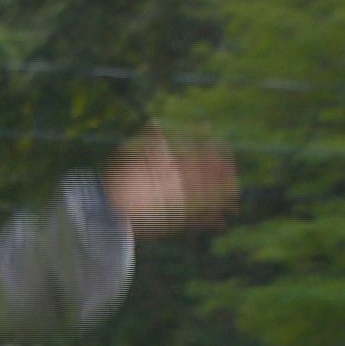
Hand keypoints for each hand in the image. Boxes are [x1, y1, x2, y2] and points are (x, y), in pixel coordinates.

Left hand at [103, 127, 237, 236]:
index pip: (196, 160)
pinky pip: (193, 222)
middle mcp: (176, 185)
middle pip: (204, 180)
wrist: (108, 208)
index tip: (225, 150)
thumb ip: (149, 143)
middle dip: (220, 178)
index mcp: (171, 169)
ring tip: (235, 205)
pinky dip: (207, 223)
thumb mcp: (134, 157)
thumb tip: (154, 122)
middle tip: (234, 175)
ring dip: (219, 202)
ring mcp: (176, 203)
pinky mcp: (173, 220)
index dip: (211, 156)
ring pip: (203, 201)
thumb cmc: (120, 180)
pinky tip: (221, 223)